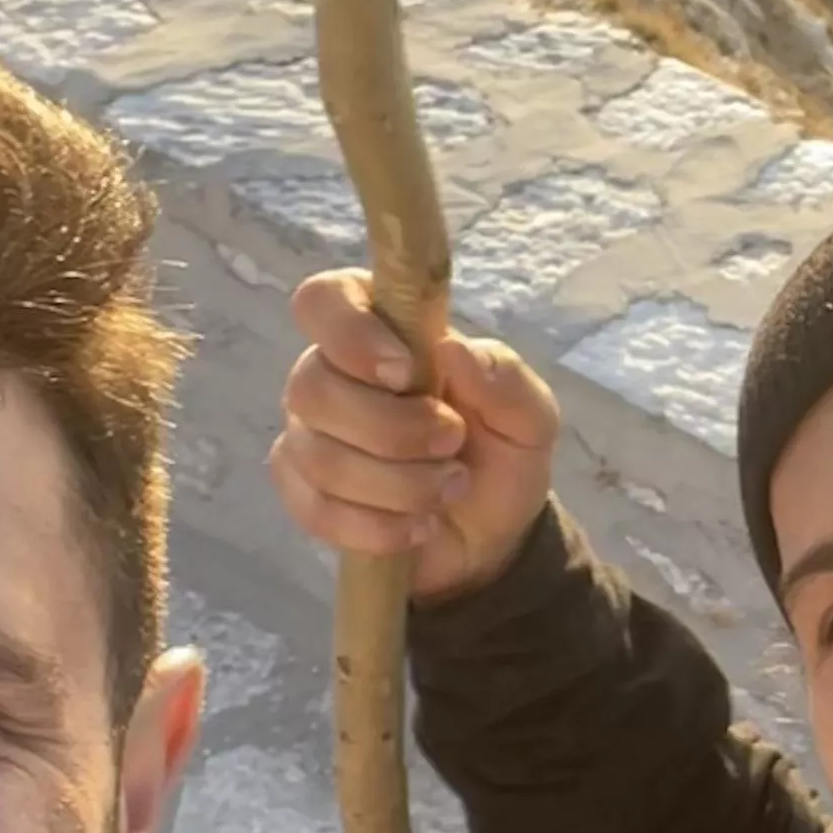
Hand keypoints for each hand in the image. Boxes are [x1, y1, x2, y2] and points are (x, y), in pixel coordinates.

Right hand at [268, 270, 564, 601]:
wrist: (492, 534)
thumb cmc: (500, 452)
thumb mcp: (528, 416)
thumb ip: (503, 377)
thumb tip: (453, 348)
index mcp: (380, 331)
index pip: (324, 299)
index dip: (351, 332)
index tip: (406, 373)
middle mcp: (330, 376)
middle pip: (312, 388)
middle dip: (392, 429)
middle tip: (452, 444)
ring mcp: (309, 436)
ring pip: (318, 456)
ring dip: (397, 483)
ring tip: (450, 488)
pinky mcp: (304, 495)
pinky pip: (314, 508)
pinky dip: (376, 526)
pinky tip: (419, 526)